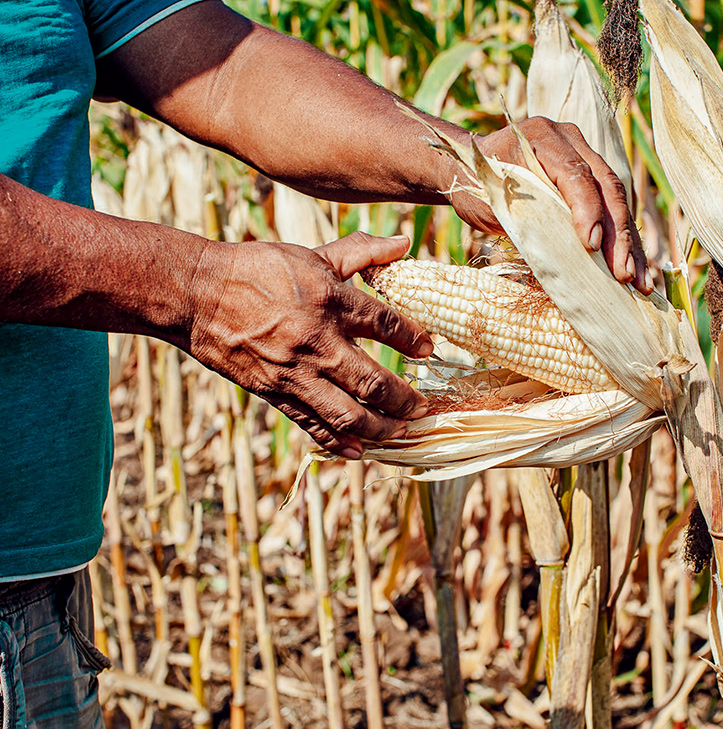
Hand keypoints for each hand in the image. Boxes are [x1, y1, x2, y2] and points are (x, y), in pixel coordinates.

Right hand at [188, 233, 431, 457]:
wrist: (196, 294)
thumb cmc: (257, 269)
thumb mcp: (311, 255)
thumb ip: (361, 252)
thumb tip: (403, 242)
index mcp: (331, 301)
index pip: (387, 325)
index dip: (414, 340)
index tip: (429, 350)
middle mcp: (317, 341)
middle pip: (375, 381)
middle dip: (406, 401)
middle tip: (423, 409)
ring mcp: (295, 373)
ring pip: (348, 414)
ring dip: (381, 430)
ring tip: (401, 434)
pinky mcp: (274, 393)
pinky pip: (312, 425)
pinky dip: (338, 442)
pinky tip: (359, 451)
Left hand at [453, 117, 651, 294]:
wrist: (470, 166)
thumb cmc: (475, 186)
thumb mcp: (492, 203)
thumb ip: (526, 221)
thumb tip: (561, 261)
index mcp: (542, 137)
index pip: (575, 174)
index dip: (587, 210)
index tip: (591, 246)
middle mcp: (571, 140)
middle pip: (606, 187)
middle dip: (617, 235)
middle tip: (623, 274)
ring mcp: (586, 156)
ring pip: (618, 201)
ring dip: (630, 244)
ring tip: (640, 281)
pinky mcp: (593, 179)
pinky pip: (615, 211)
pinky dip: (625, 242)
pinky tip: (637, 270)